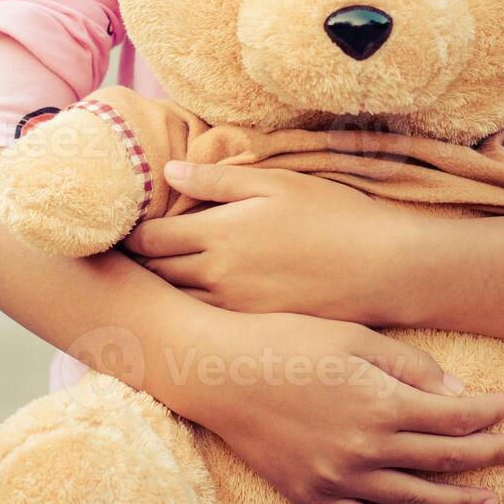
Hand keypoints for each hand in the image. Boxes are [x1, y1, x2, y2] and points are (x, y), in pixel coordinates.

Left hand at [126, 161, 422, 323]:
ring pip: (176, 305)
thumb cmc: (333, 215)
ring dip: (160, 292)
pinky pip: (206, 324)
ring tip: (150, 281)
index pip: (148, 240)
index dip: (128, 235)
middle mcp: (216, 277)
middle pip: (154, 275)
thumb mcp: (275, 183)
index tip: (120, 229)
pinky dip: (191, 313)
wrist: (384, 268)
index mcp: (217, 235)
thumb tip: (167, 174)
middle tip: (122, 258)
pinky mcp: (254, 330)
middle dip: (137, 265)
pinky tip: (193, 304)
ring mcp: (234, 309)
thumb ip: (215, 181)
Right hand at [174, 307, 503, 503]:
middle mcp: (366, 450)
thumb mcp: (352, 337)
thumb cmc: (284, 341)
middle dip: (491, 456)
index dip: (491, 415)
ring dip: (460, 501)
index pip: (456, 418)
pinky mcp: (312, 496)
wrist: (216, 372)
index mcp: (381, 404)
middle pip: (446, 460)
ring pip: (416, 502)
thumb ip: (409, 368)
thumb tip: (457, 396)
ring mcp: (339, 480)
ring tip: (490, 500)